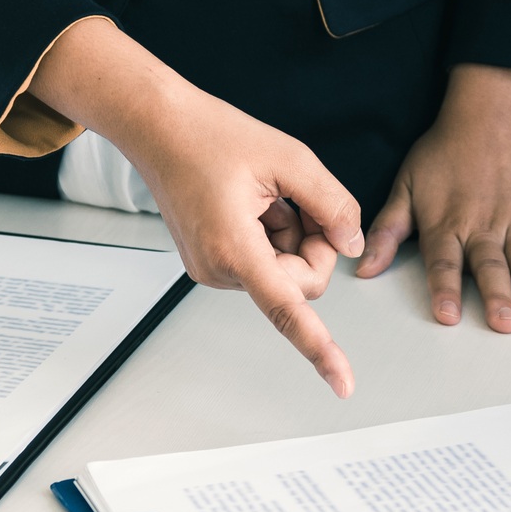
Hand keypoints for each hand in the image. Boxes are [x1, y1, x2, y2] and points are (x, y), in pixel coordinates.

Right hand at [32, 19, 363, 396]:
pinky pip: (267, 262)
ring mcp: (213, 270)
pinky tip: (255, 203)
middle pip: (302, 284)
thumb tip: (352, 245)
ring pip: (286, 273)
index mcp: (233, 248)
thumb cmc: (212, 135)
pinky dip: (276, 234)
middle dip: (315, 246)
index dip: (320, 348)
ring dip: (294, 236)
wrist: (158, 126)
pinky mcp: (214, 263)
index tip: (343, 385)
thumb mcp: (289, 157)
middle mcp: (218, 270)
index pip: (287, 310)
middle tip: (302, 201)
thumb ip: (332, 204)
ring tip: (267, 196)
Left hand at [355, 64, 510, 329]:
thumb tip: (363, 267)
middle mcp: (482, 226)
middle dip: (496, 296)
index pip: (444, 262)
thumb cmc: (444, 153)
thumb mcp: (406, 186)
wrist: (488, 116)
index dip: (445, 289)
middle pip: (489, 266)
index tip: (448, 315)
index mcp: (447, 222)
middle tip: (503, 323)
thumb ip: (388, 230)